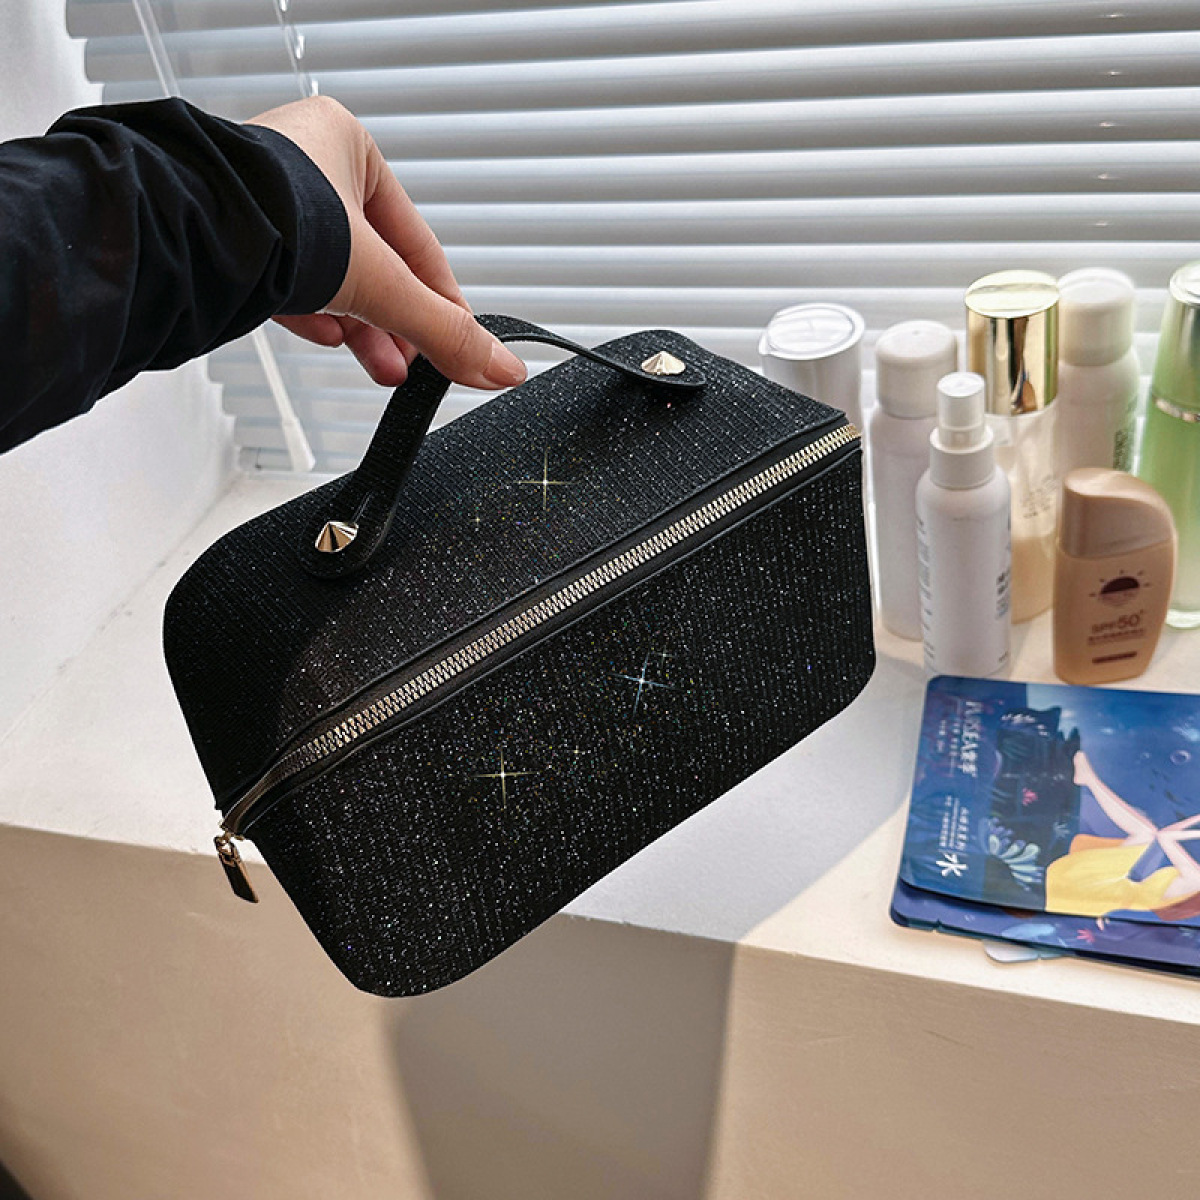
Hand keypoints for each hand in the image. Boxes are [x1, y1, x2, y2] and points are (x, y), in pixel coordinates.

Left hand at [246, 96, 525, 390]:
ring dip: (362, 329)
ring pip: (332, 277)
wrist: (192, 238)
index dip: (442, 299)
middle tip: (417, 364)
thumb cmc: (276, 222)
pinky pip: (289, 282)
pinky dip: (315, 315)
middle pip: (374, 263)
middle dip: (396, 323)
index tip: (460, 340)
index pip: (415, 239)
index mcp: (347, 144)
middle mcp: (304, 164)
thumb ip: (446, 331)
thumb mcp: (385, 285)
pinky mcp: (237, 238)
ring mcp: (266, 202)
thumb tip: (500, 368)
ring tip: (382, 366)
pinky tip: (333, 338)